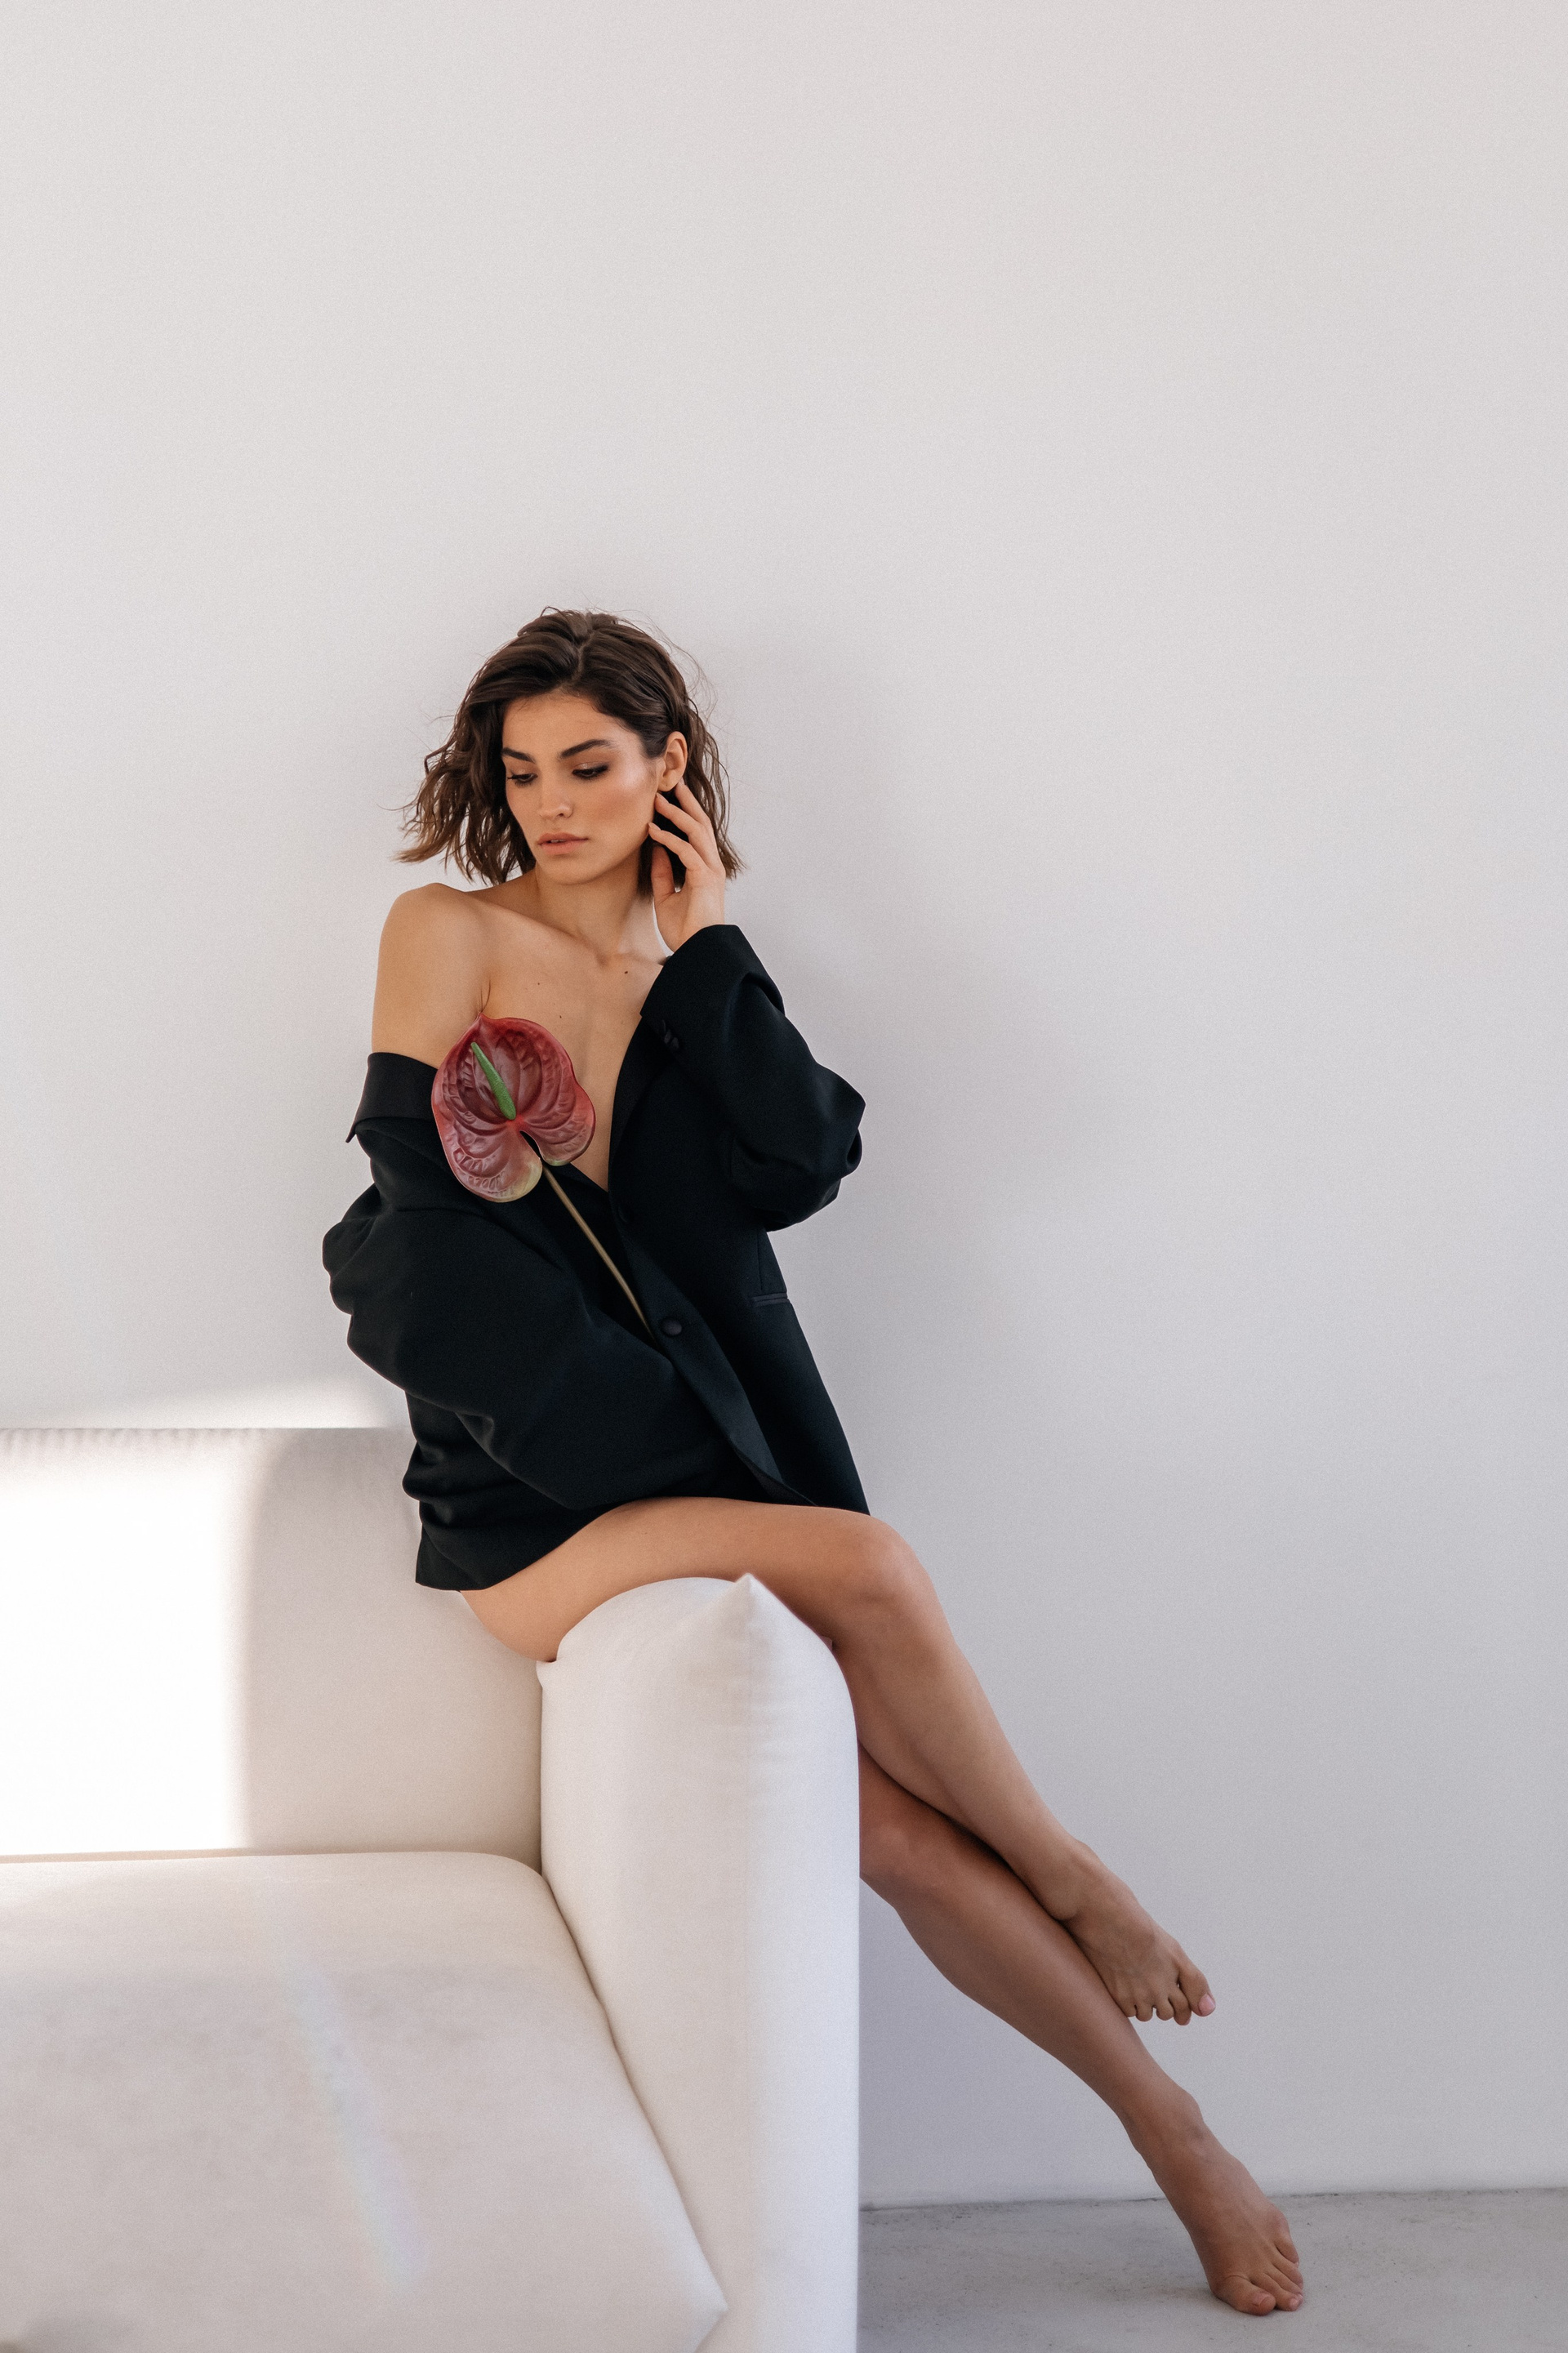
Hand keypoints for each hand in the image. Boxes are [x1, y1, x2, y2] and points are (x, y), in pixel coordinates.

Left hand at [648, 777, 726, 950]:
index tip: (668, 798)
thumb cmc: (685, 929)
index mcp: (704, 868)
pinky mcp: (705, 878)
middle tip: (670, 783)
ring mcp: (710, 870)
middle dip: (685, 803)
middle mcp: (711, 865)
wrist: (696, 951)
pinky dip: (669, 838)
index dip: (683, 814)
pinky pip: (686, 851)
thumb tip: (655, 848)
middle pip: (700, 824)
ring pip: (695, 831)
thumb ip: (663, 871)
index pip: (695, 833)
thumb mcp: (666, 896)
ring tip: (658, 800)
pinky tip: (652, 831)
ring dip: (676, 813)